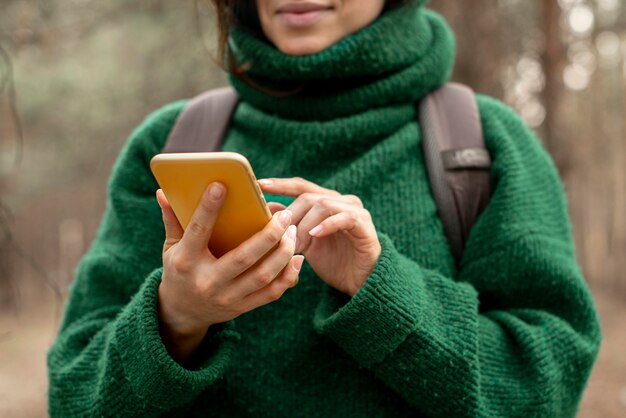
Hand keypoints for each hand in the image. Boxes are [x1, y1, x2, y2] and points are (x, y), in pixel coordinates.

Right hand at [155, 183, 303, 363]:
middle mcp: (207, 282)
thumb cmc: (178, 270)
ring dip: (283, 253)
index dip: (208, 208)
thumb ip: (172, 220)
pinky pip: (271, 293)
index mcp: (186, 261)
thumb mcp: (170, 247)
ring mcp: (226, 297)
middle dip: (269, 234)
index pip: (198, 231)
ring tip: (293, 230)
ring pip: (263, 276)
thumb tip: (163, 191)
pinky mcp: (242, 307)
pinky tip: (297, 257)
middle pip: (244, 257)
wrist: (181, 313)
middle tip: (284, 213)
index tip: (222, 185)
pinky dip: (288, 276)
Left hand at [259, 177, 380, 296]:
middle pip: (308, 196)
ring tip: (297, 245)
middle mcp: (340, 201)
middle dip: (291, 215)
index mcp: (325, 201)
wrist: (358, 283)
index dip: (280, 185)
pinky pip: (345, 217)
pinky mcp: (364, 224)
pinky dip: (327, 225)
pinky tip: (315, 235)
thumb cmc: (331, 262)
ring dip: (305, 224)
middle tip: (280, 238)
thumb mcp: (303, 243)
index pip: (300, 186)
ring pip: (323, 204)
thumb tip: (266, 209)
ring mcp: (354, 210)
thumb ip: (288, 226)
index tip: (259, 186)